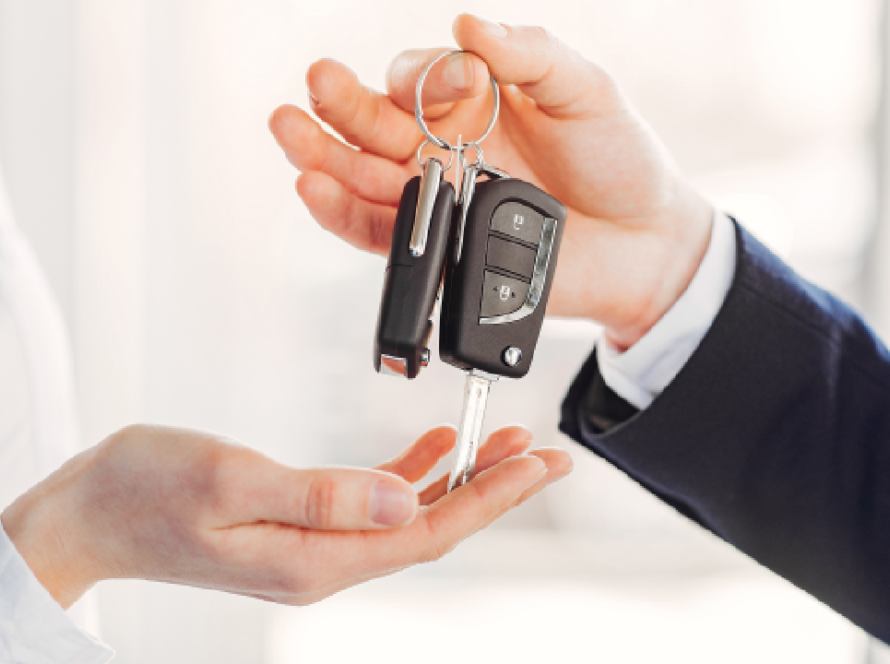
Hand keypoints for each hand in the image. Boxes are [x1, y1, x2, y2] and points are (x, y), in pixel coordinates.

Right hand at [1, 424, 569, 607]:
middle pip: (432, 527)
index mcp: (314, 559)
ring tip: (508, 442)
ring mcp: (314, 545)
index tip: (539, 464)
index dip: (491, 498)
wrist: (91, 510)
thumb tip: (406, 503)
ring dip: (461, 479)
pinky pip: (375, 502)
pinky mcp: (302, 523)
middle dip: (496, 490)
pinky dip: (413, 473)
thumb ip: (323, 496)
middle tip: (548, 454)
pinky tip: (437, 449)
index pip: (426, 533)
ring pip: (411, 513)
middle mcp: (323, 561)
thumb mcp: (231, 482)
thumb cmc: (147, 490)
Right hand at [270, 14, 713, 348]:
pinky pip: (380, 234)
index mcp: (471, 103)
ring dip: (322, 156)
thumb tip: (466, 24)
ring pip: (363, 177)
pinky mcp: (437, 249)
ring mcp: (437, 200)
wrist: (644, 244)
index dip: (422, 78)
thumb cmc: (619, 160)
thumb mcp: (586, 91)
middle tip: (316, 85)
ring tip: (290, 132)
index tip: (462, 88)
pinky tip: (316, 189)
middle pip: (373, 124)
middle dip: (341, 105)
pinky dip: (344, 215)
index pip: (418, 79)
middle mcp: (443, 148)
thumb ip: (530, 55)